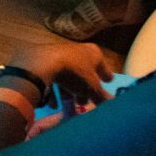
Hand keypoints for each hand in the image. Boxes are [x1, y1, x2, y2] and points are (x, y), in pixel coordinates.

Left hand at [2, 39, 117, 104]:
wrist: (42, 64)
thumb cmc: (75, 73)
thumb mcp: (92, 88)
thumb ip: (102, 97)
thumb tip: (113, 105)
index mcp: (92, 53)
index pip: (102, 65)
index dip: (105, 75)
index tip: (108, 81)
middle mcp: (77, 50)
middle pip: (84, 73)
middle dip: (84, 89)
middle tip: (84, 102)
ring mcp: (59, 54)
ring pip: (68, 76)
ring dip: (69, 91)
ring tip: (69, 104)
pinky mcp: (45, 60)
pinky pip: (53, 77)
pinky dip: (54, 90)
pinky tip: (54, 104)